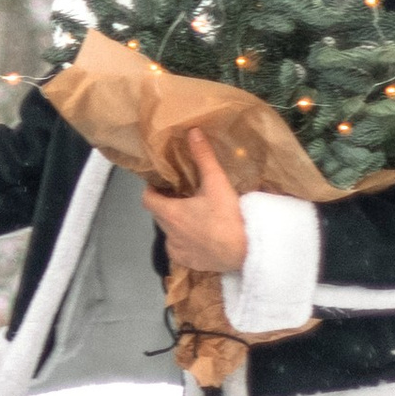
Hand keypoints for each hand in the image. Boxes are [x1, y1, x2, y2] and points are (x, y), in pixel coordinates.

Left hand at [157, 131, 248, 277]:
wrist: (247, 250)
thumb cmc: (228, 216)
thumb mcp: (216, 182)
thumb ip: (203, 157)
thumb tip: (193, 132)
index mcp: (170, 213)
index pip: (147, 199)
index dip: (151, 190)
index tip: (161, 184)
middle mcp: (168, 234)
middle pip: (159, 215)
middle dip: (166, 204)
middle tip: (181, 194)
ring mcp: (178, 251)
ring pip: (169, 233)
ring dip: (176, 224)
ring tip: (194, 214)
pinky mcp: (189, 263)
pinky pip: (180, 249)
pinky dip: (186, 241)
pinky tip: (201, 235)